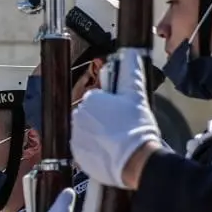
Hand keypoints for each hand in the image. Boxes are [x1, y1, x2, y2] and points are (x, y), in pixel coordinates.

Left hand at [72, 55, 163, 187]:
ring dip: (97, 133)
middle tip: (120, 126)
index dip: (111, 105)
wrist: (133, 159)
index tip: (121, 113)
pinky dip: (93, 149)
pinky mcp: (76, 155)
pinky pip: (83, 148)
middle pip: (90, 114)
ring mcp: (75, 136)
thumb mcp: (136, 94)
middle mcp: (78, 116)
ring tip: (115, 140)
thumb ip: (131, 72)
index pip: (97, 97)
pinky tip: (108, 151)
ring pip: (85, 131)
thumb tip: (130, 52)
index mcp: (91, 100)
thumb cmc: (136, 126)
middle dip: (102, 119)